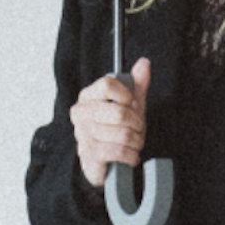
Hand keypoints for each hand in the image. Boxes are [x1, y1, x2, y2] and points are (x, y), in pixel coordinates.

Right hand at [69, 57, 150, 188]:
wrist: (106, 161)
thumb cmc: (116, 128)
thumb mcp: (129, 103)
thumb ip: (136, 83)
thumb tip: (144, 62)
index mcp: (88, 96)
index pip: (107, 85)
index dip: (126, 94)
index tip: (132, 103)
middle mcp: (81, 113)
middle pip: (119, 112)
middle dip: (137, 122)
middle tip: (139, 128)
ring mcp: (83, 134)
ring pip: (123, 133)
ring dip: (136, 141)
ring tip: (135, 142)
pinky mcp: (89, 155)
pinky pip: (118, 151)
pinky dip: (131, 154)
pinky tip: (131, 155)